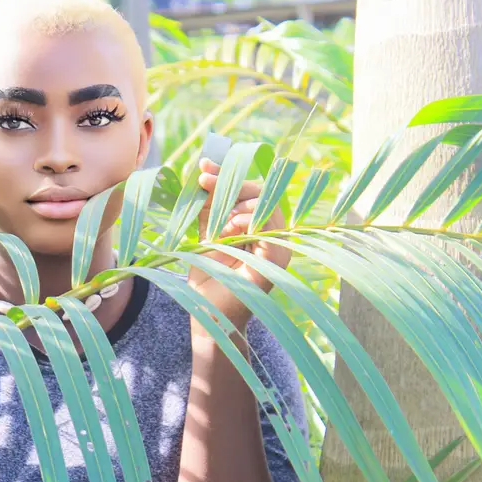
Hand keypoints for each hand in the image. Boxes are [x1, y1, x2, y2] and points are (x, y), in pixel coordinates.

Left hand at [187, 158, 290, 336]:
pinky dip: (246, 221)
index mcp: (259, 227)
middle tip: (204, 182)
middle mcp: (274, 234)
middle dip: (229, 183)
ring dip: (235, 205)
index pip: (251, 191)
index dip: (227, 177)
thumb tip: (204, 169)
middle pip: (261, 192)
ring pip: (266, 205)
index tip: (202, 169)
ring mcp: (279, 246)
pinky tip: (227, 229)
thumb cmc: (208, 276)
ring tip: (216, 221)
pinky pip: (268, 228)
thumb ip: (209, 205)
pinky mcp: (277, 259)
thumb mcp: (206, 232)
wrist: (207, 312)